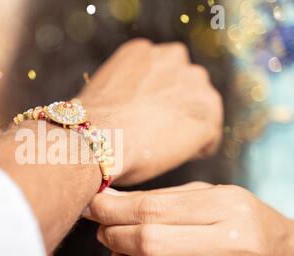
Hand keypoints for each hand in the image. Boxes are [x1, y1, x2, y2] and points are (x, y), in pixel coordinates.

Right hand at [78, 39, 222, 184]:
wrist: (99, 139)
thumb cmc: (92, 125)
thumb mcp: (103, 92)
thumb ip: (124, 90)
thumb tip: (127, 109)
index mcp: (143, 51)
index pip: (163, 73)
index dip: (155, 100)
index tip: (145, 119)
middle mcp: (173, 58)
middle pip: (187, 86)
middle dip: (177, 108)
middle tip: (157, 134)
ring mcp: (193, 84)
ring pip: (202, 109)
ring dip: (189, 127)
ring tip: (166, 148)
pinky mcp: (206, 114)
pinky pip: (209, 137)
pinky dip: (198, 149)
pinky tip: (175, 158)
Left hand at [86, 183, 293, 255]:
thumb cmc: (246, 222)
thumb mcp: (215, 197)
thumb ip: (164, 198)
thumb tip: (110, 199)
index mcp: (228, 207)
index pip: (153, 208)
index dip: (113, 208)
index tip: (93, 206)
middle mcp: (232, 244)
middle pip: (149, 242)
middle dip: (114, 235)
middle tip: (103, 230)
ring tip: (117, 254)